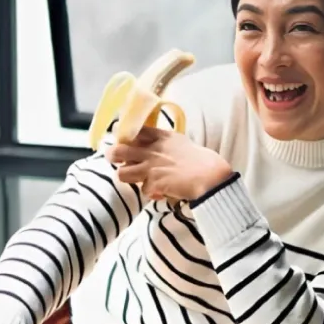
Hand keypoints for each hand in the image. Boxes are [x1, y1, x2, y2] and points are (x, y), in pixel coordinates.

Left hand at [106, 127, 232, 200]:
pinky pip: (144, 191)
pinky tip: (161, 192)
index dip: (123, 134)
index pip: (135, 130)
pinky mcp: (153, 183)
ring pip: (121, 173)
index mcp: (161, 137)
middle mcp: (152, 150)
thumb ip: (166, 143)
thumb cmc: (202, 160)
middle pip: (118, 150)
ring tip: (135, 179)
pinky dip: (152, 193)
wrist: (210, 175)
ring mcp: (151, 167)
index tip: (120, 137)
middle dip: (113, 155)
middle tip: (115, 159)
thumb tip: (155, 148)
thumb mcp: (182, 143)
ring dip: (127, 177)